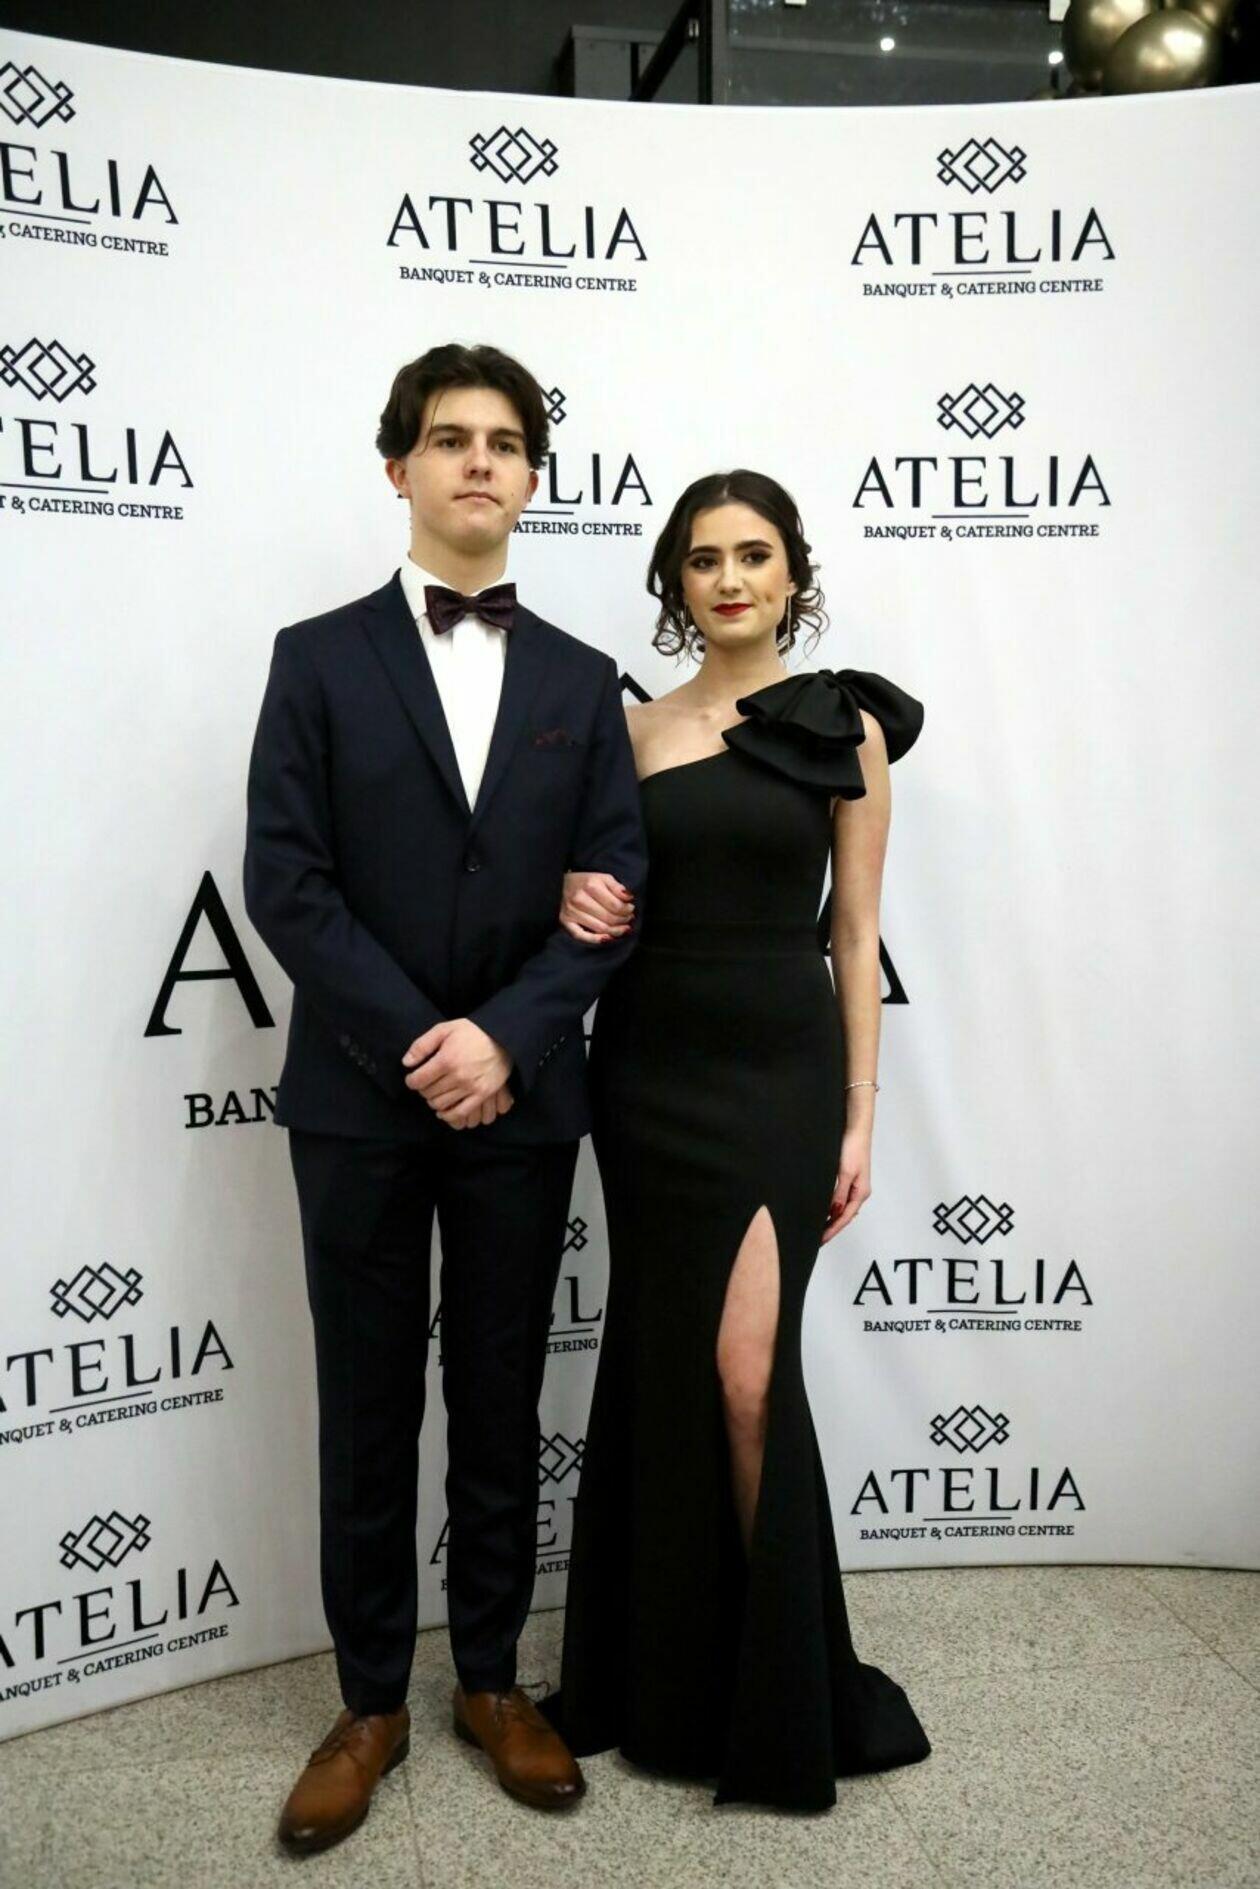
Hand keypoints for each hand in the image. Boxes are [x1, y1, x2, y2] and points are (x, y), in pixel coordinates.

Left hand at [402, 1019, 511, 1126]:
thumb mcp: (444, 1029)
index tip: (413, 1078)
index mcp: (446, 1060)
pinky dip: (448, 1115)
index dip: (411, 1081)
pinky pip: (460, 1113)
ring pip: (440, 1104)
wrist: (502, 1038)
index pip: (418, 1080)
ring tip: (436, 1093)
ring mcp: (471, 1087)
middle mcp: (458, 1076)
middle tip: (426, 1083)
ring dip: (433, 1101)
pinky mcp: (482, 1095)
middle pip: (428, 1093)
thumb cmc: (472, 1032)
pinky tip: (443, 1110)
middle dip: (423, 1089)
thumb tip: (406, 1062)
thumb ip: (422, 1045)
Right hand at [560, 870, 634, 944]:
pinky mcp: (565, 922)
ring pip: (600, 928)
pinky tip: (607, 938)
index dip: (627, 910)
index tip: (631, 909)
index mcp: (590, 886)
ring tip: (624, 929)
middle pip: (609, 918)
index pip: (615, 905)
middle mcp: (579, 899)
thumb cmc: (584, 882)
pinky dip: (595, 940)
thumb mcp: (602, 877)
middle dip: (623, 920)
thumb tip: (629, 898)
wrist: (559, 884)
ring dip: (616, 931)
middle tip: (629, 919)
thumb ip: (617, 887)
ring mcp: (571, 912)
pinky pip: (581, 936)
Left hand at [821, 1128, 871, 1243]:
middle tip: (816, 1239)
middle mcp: (859, 1192)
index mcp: (860, 1193)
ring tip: (818, 1228)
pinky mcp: (848, 1178)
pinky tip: (824, 1210)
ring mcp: (854, 1185)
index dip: (832, 1230)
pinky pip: (840, 1198)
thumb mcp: (844, 1173)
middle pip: (844, 1216)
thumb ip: (838, 1194)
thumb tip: (833, 1213)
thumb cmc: (853, 1147)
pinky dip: (832, 1207)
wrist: (856, 1128)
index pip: (844, 1218)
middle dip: (831, 1228)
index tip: (820, 1241)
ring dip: (831, 1218)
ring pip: (842, 1208)